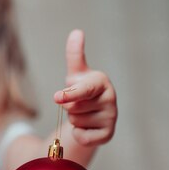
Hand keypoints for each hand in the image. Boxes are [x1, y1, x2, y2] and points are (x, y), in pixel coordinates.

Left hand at [54, 30, 117, 145]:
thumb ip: (75, 54)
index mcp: (101, 82)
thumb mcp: (76, 73)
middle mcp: (110, 99)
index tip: (57, 97)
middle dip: (68, 107)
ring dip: (74, 119)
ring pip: (76, 122)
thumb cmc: (82, 89)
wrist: (92, 113)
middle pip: (72, 108)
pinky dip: (79, 134)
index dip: (69, 94)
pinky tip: (87, 126)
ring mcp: (111, 117)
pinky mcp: (108, 134)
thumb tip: (77, 32)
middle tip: (77, 103)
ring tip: (84, 113)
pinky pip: (82, 137)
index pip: (83, 90)